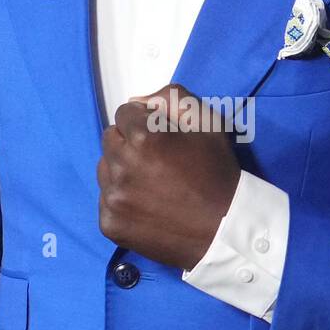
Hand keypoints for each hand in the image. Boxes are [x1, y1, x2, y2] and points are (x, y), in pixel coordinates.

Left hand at [97, 82, 241, 269]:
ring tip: (150, 184)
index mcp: (144, 136)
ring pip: (104, 169)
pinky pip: (105, 200)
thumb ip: (172, 98)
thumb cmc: (217, 173)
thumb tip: (137, 101)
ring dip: (121, 170)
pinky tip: (146, 207)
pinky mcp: (110, 223)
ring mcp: (113, 197)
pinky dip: (121, 201)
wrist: (225, 230)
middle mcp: (122, 164)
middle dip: (129, 143)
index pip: (125, 113)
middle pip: (110, 139)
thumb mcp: (208, 123)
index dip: (145, 122)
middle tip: (155, 161)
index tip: (161, 139)